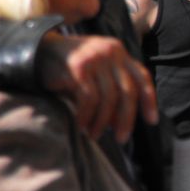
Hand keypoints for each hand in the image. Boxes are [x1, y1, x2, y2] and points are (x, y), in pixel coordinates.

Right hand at [37, 31, 157, 142]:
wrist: (37, 51)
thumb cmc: (69, 68)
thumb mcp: (96, 73)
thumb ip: (111, 89)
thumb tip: (121, 122)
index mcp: (119, 52)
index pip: (142, 77)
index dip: (149, 100)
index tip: (152, 121)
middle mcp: (111, 51)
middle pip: (127, 91)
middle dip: (126, 118)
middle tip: (122, 139)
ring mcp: (95, 57)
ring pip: (108, 97)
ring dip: (102, 121)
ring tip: (95, 135)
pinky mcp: (78, 67)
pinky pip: (89, 98)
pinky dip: (87, 115)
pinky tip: (81, 125)